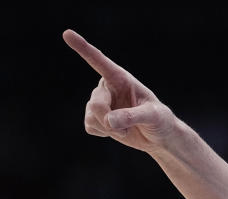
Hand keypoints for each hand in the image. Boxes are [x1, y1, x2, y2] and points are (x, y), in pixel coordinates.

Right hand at [62, 29, 176, 152]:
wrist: (158, 136)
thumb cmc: (160, 120)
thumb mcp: (153, 116)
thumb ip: (133, 116)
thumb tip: (110, 120)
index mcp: (121, 78)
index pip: (99, 61)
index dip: (83, 48)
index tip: (67, 33)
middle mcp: (107, 87)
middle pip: (96, 104)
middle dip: (110, 121)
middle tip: (128, 128)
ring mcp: (100, 102)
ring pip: (91, 116)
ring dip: (110, 129)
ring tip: (127, 128)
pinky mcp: (95, 117)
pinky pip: (90, 126)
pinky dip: (104, 133)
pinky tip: (118, 130)